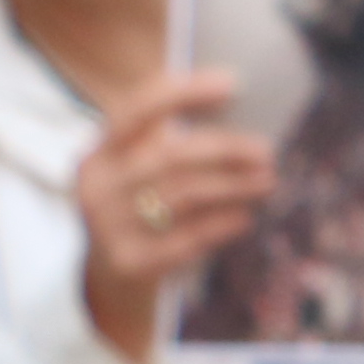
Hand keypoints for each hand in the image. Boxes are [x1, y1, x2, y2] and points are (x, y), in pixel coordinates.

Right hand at [72, 72, 281, 363]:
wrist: (107, 281)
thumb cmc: (138, 211)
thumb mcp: (138, 173)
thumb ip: (169, 141)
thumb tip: (236, 107)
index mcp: (97, 153)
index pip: (136, 110)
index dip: (182, 92)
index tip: (230, 82)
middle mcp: (96, 187)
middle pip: (170, 156)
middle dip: (225, 149)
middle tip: (266, 150)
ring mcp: (108, 227)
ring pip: (185, 196)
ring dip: (234, 186)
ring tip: (267, 180)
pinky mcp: (130, 263)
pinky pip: (187, 238)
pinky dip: (222, 224)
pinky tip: (246, 217)